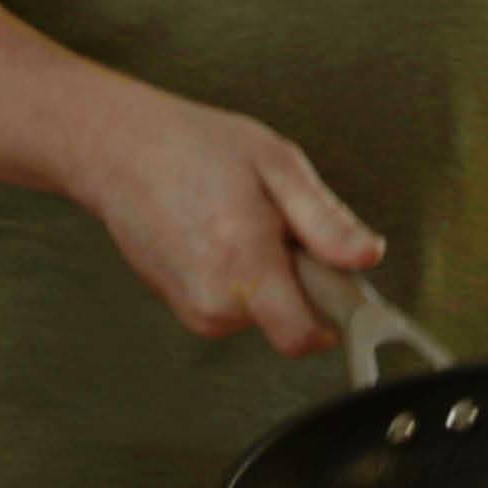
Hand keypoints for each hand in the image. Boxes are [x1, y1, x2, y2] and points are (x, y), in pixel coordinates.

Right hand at [72, 86, 383, 353]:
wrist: (120, 150)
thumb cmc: (198, 149)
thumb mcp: (279, 166)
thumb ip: (327, 222)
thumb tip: (368, 257)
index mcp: (244, 267)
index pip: (302, 338)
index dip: (338, 317)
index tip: (347, 288)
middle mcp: (213, 301)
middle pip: (290, 318)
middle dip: (301, 278)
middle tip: (281, 225)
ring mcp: (192, 307)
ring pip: (264, 310)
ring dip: (269, 274)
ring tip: (244, 221)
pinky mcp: (181, 305)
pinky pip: (237, 302)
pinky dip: (242, 275)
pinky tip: (221, 232)